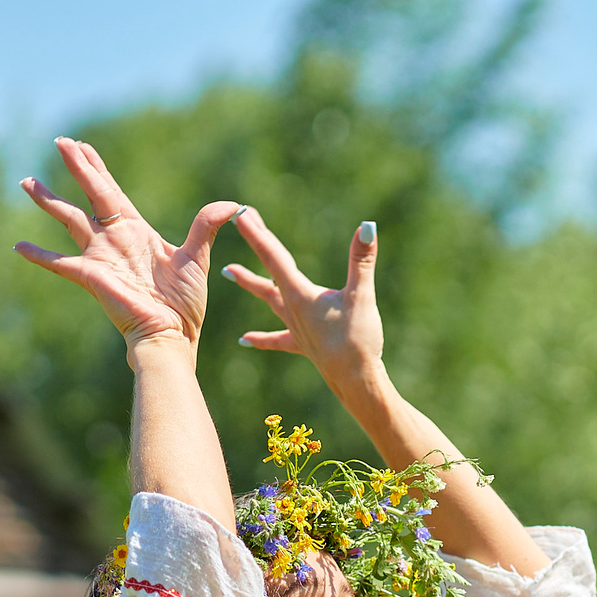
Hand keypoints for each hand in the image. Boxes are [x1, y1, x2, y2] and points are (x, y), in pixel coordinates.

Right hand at [14, 138, 239, 355]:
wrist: (172, 334)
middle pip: (90, 193)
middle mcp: (114, 238)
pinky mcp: (91, 276)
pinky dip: (39, 256)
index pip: (111, 190)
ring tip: (26, 181)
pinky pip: (60, 263)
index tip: (81, 146)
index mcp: (136, 230)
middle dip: (77, 166)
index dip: (97, 167)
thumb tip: (234, 204)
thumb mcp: (197, 258)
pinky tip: (18, 247)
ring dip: (48, 200)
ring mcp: (100, 256)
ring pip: (69, 218)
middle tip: (59, 141)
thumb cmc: (185, 304)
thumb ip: (207, 226)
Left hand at [225, 212, 385, 399]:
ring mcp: (296, 328)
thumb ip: (361, 261)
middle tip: (241, 222)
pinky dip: (262, 338)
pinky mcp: (304, 345)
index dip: (258, 234)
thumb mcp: (361, 296)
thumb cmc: (358, 340)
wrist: (356, 383)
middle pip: (269, 271)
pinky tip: (244, 339)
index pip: (275, 257)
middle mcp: (292, 309)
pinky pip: (278, 339)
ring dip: (251, 283)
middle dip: (257, 244)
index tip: (241, 214)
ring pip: (269, 300)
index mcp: (300, 295)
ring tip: (228, 272)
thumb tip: (367, 227)